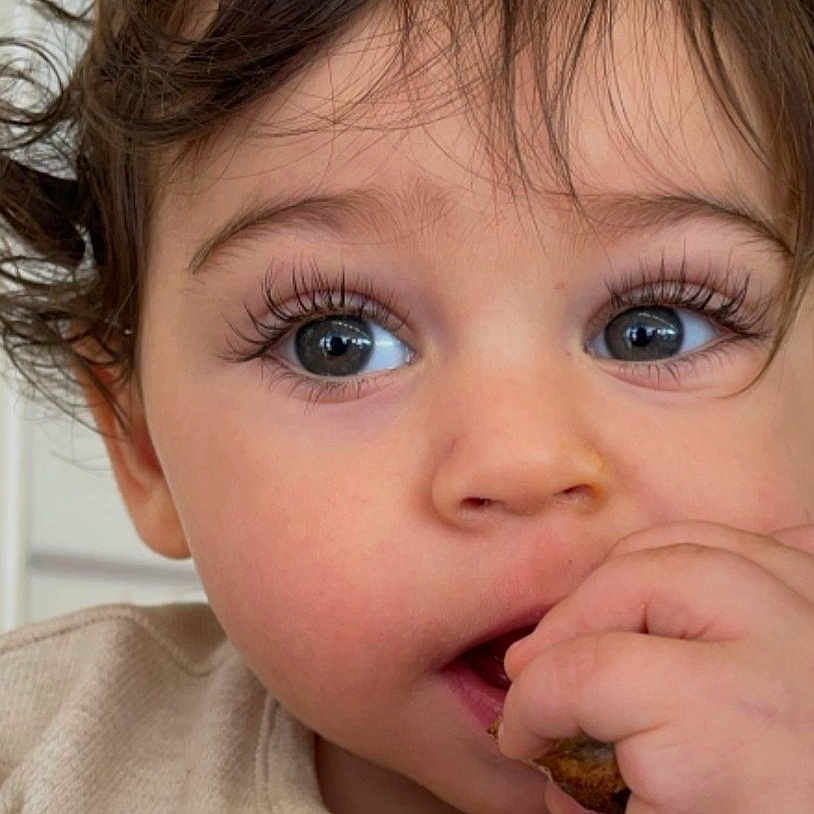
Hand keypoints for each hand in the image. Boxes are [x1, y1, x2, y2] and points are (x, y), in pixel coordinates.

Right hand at [498, 522, 813, 813]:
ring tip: (585, 617)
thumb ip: (607, 803)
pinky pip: (747, 542)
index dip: (533, 709)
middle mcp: (786, 648)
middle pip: (638, 583)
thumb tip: (553, 768)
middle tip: (535, 669)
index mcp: (739, 731)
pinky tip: (659, 590)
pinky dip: (685, 555)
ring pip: (689, 543)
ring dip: (616, 577)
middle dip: (566, 625)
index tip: (523, 737)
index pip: (592, 678)